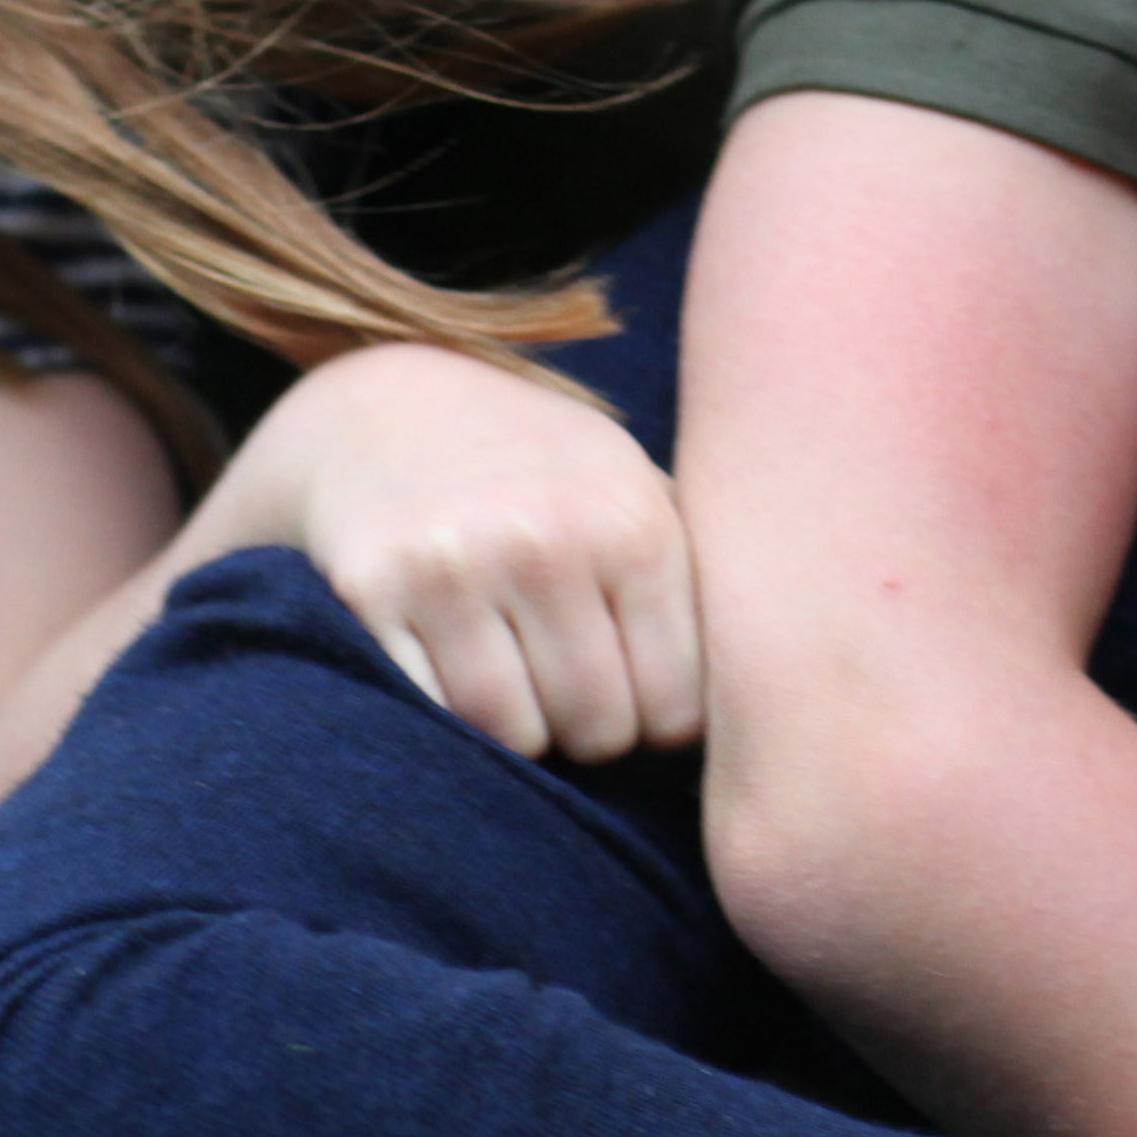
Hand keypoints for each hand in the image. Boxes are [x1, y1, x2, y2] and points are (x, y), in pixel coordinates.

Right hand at [233, 344, 703, 762]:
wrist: (387, 403)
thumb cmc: (538, 467)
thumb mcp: (632, 484)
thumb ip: (694, 574)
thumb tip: (762, 685)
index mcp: (632, 523)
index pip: (676, 705)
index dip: (662, 725)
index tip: (643, 703)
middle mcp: (547, 542)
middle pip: (596, 727)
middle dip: (591, 732)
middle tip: (575, 698)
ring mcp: (454, 567)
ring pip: (511, 733)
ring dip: (521, 731)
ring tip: (522, 687)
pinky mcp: (374, 590)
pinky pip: (431, 712)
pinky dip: (448, 719)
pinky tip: (458, 676)